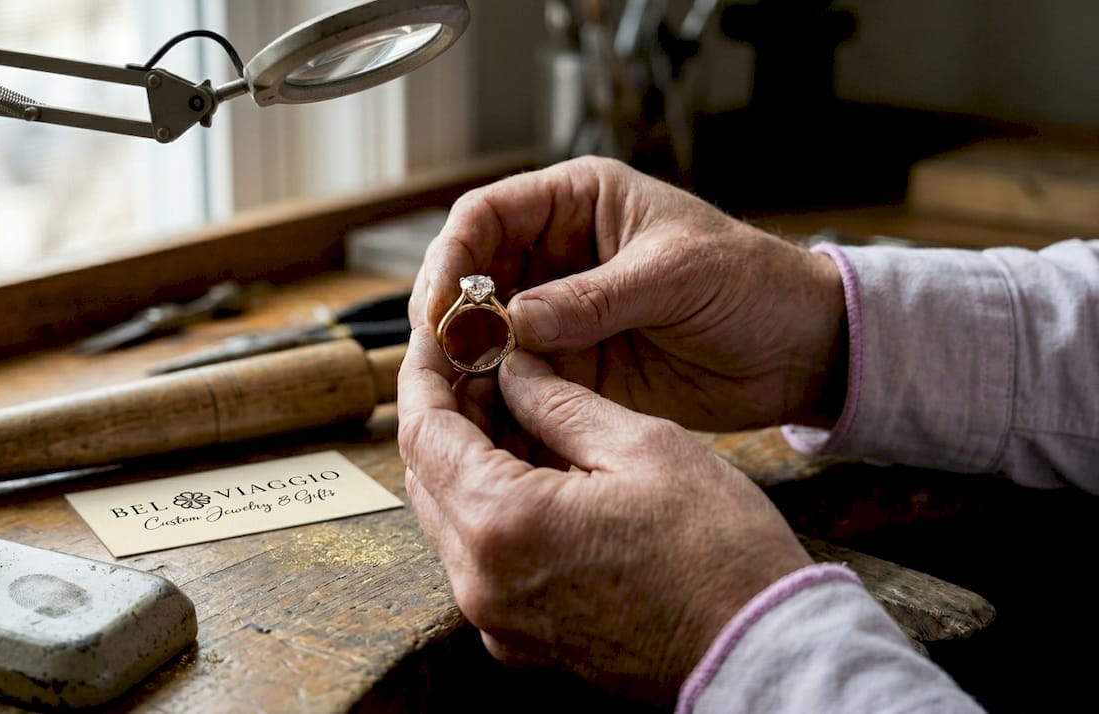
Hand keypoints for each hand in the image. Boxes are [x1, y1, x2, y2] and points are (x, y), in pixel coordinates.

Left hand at [397, 334, 813, 703]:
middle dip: (446, 413)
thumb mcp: (641, 446)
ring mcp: (497, 618)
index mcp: (501, 525)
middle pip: (427, 477)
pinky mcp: (521, 638)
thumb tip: (514, 368)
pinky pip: (481, 558)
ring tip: (513, 409)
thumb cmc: (717, 551)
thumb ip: (560, 402)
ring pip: (450, 518)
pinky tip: (534, 469)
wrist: (761, 653)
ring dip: (468, 460)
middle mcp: (480, 581)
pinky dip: (492, 508)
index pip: (424, 433)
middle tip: (481, 364)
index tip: (431, 336)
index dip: (422, 374)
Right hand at [414, 155, 847, 430]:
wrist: (800, 349)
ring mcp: (562, 312)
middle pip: (472, 274)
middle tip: (437, 357)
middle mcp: (558, 254)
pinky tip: (486, 412)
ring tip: (453, 391)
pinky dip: (496, 392)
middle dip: (449, 313)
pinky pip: (516, 374)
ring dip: (466, 357)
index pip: (488, 215)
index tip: (440, 306)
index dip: (452, 256)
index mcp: (578, 203)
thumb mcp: (675, 277)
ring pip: (485, 329)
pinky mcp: (573, 364)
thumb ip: (593, 299)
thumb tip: (512, 321)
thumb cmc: (752, 284)